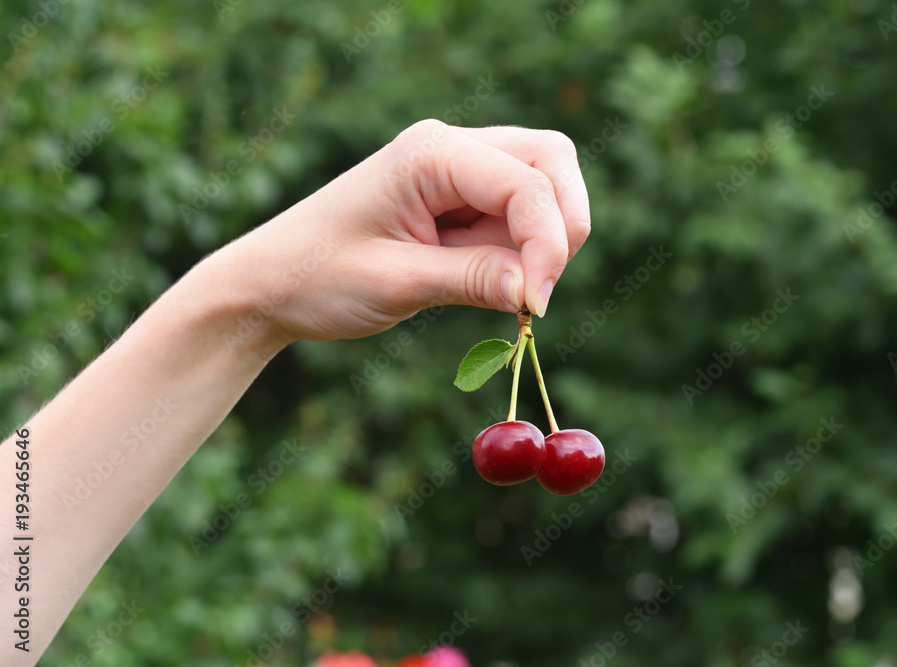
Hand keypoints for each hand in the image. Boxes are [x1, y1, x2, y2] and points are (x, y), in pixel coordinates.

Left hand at [222, 120, 590, 342]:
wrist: (270, 283)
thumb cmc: (317, 275)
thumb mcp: (397, 282)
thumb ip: (473, 279)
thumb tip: (536, 290)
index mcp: (429, 153)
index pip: (525, 181)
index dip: (547, 243)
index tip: (536, 305)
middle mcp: (449, 149)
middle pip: (550, 161)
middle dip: (563, 224)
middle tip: (541, 289)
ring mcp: (457, 171)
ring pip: (542, 185)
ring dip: (546, 237)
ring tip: (516, 290)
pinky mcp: (459, 200)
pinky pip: (516, 214)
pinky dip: (525, 248)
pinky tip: (499, 283)